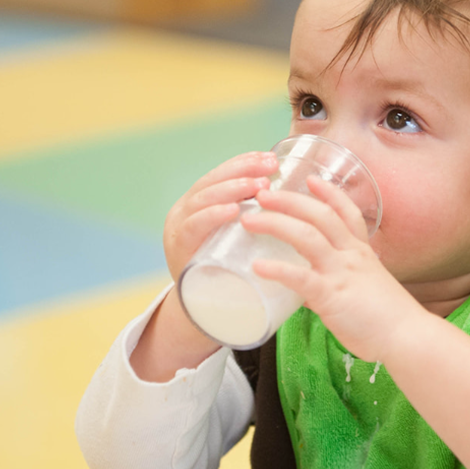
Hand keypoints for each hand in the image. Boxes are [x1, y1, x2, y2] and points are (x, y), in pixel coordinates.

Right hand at [162, 151, 277, 280]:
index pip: (220, 175)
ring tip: (257, 185)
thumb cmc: (229, 271)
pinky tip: (232, 210)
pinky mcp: (179, 251)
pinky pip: (193, 228)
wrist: (204, 311)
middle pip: (212, 182)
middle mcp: (185, 212)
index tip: (270, 157)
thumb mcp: (238, 237)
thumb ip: (252, 216)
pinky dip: (212, 216)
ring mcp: (179, 230)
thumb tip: (290, 193)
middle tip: (269, 167)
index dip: (244, 163)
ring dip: (231, 189)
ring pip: (202, 200)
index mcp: (199, 203)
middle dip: (242, 170)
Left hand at [242, 176, 428, 361]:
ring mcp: (341, 272)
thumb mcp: (363, 291)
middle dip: (289, 200)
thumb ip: (333, 286)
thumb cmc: (387, 319)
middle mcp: (351, 255)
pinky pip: (300, 278)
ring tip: (249, 220)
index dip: (328, 192)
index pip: (346, 212)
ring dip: (275, 223)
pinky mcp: (332, 296)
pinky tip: (257, 266)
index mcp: (361, 252)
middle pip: (319, 215)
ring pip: (306, 237)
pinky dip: (277, 269)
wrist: (407, 337)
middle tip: (263, 193)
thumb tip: (304, 293)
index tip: (310, 178)